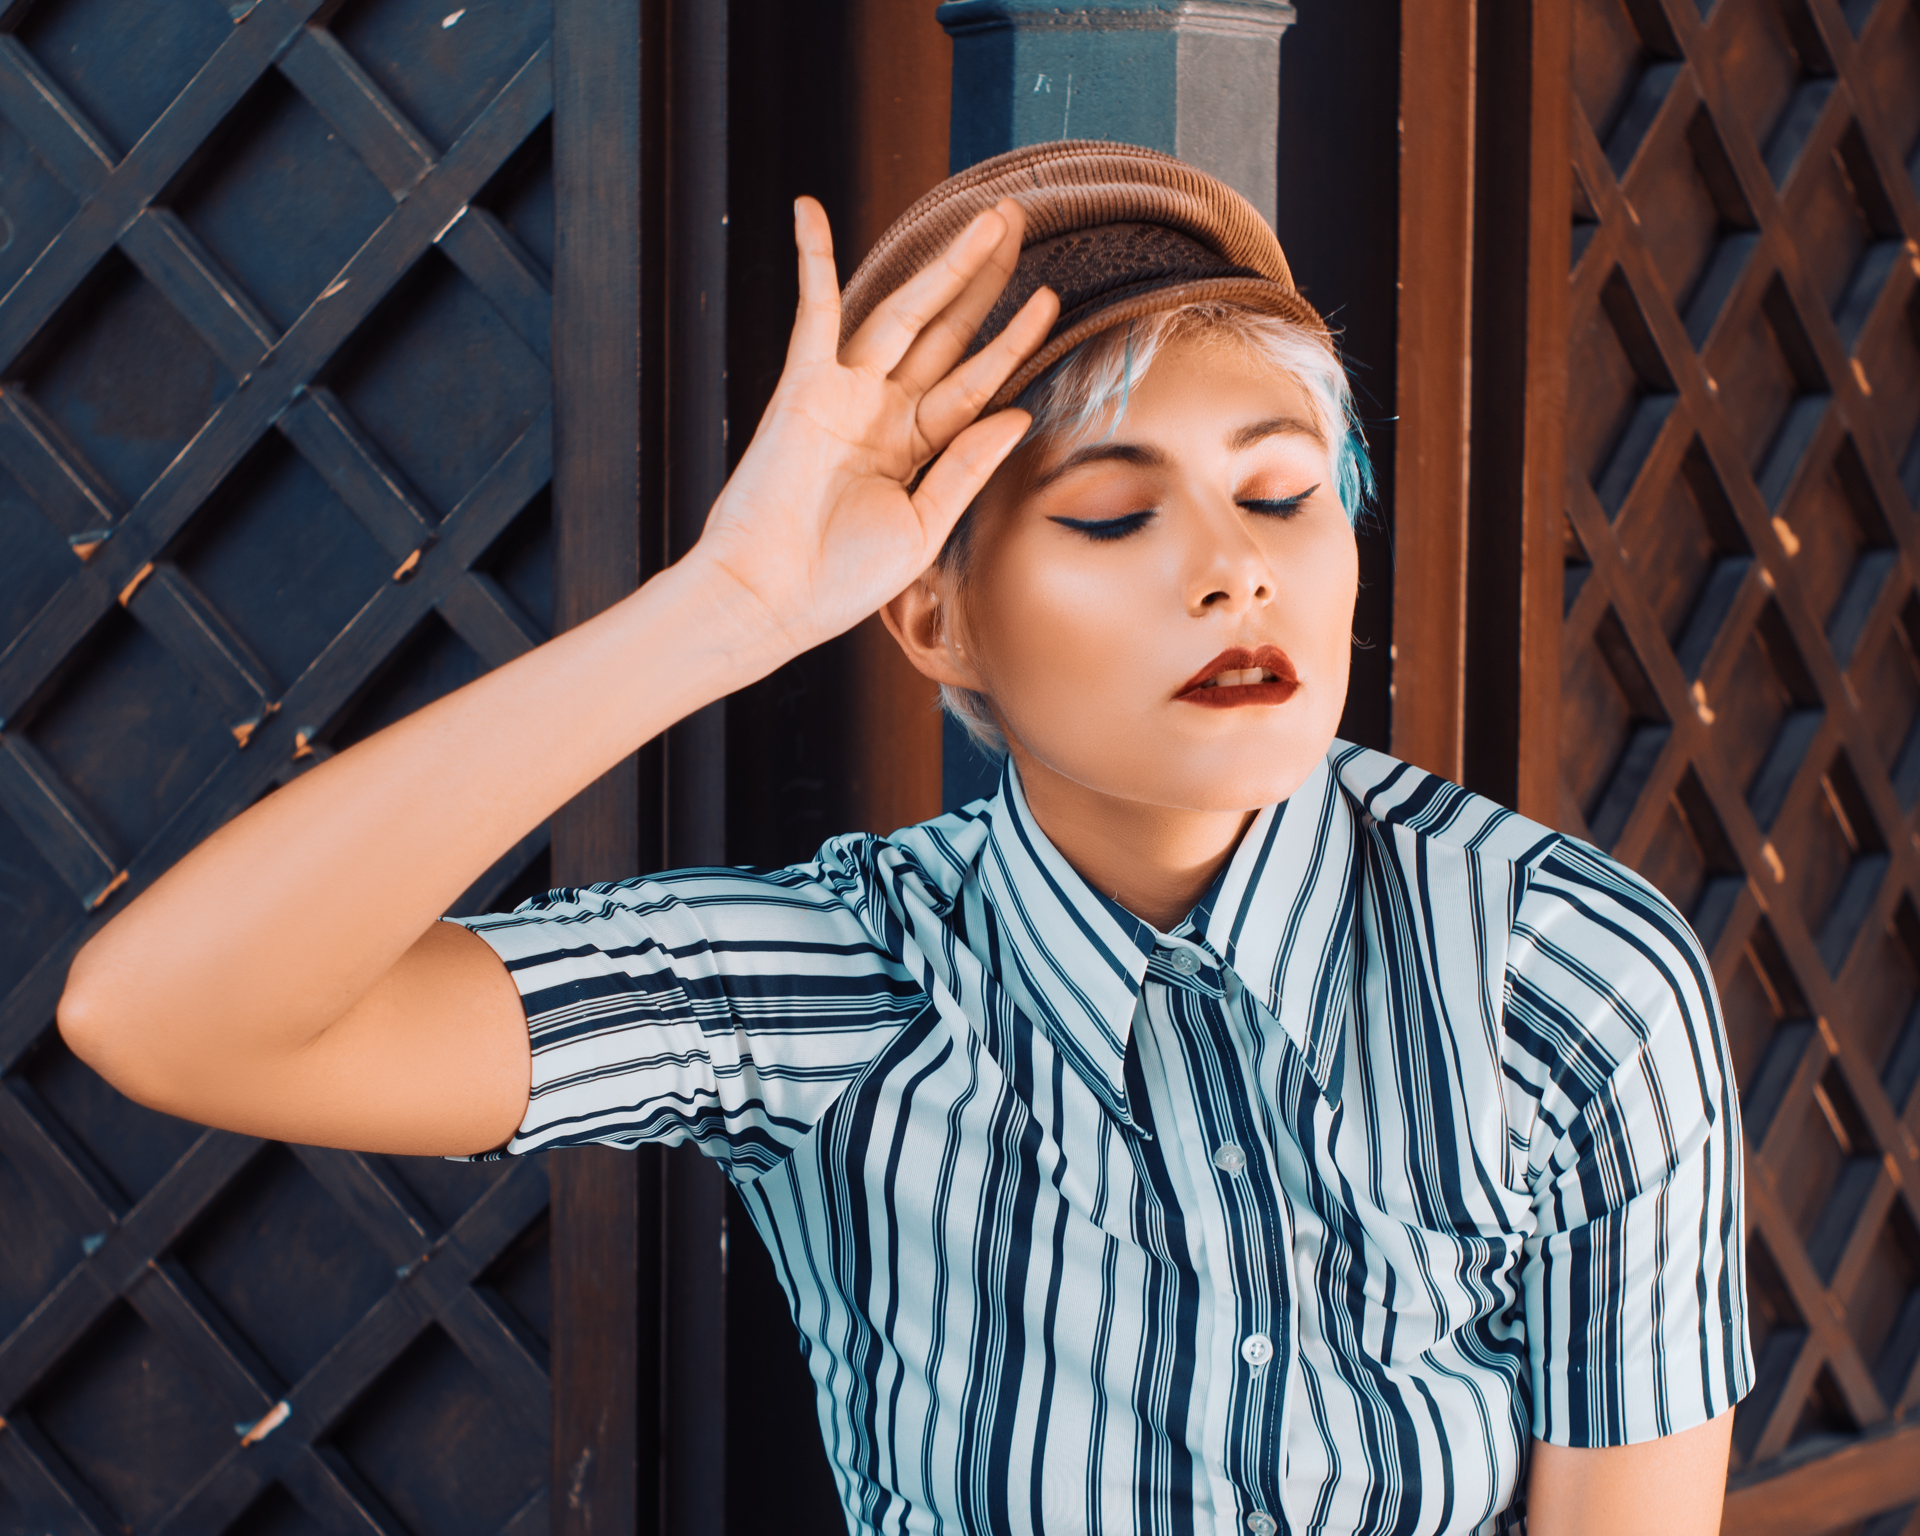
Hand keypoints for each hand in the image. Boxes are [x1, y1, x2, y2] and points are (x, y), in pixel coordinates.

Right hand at [688, 195, 1058, 660]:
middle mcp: (881, 412)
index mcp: (913, 448)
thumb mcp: (924, 528)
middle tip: (1019, 220)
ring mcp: (843, 395)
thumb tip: (1017, 412)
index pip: (973, 381)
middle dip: (983, 279)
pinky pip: (810, 314)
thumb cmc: (841, 580)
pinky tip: (811, 211)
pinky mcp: (802, 389)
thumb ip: (967, 468)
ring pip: (903, 313)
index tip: (1051, 298)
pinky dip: (811, 262)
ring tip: (989, 218)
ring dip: (944, 265)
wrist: (772, 599)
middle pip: (945, 331)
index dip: (1012, 340)